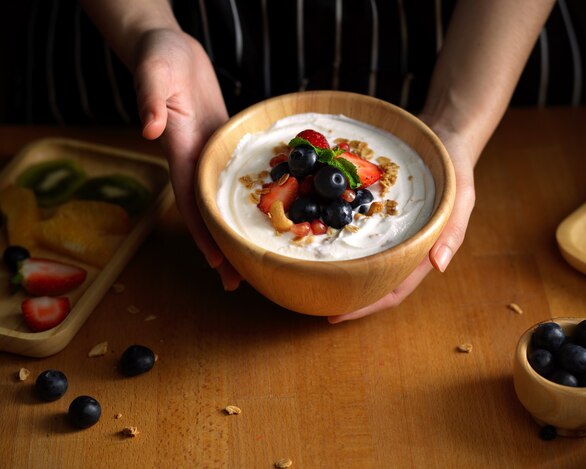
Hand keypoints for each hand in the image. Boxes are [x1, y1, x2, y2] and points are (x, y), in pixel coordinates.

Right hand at [133, 29, 240, 289]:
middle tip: (238, 282)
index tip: (216, 263)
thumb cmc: (158, 57)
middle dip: (221, 247)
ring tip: (254, 259)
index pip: (190, 201)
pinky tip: (269, 211)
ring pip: (224, 200)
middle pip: (208, 212)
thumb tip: (149, 130)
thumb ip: (150, 99)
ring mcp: (211, 154)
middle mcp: (196, 160)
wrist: (170, 49)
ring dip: (236, 229)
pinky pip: (240, 176)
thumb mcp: (153, 73)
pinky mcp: (224, 143)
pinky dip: (250, 196)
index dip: (202, 233)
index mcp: (179, 151)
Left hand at [328, 120, 476, 322]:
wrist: (444, 140)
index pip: (394, 290)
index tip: (337, 315)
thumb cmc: (455, 172)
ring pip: (363, 263)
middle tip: (314, 303)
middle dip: (347, 297)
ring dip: (341, 275)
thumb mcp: (462, 198)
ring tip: (312, 282)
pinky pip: (355, 233)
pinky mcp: (377, 217)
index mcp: (422, 254)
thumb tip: (439, 266)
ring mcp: (389, 235)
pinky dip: (338, 242)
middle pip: (373, 283)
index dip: (366, 306)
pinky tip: (316, 242)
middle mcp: (402, 249)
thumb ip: (452, 231)